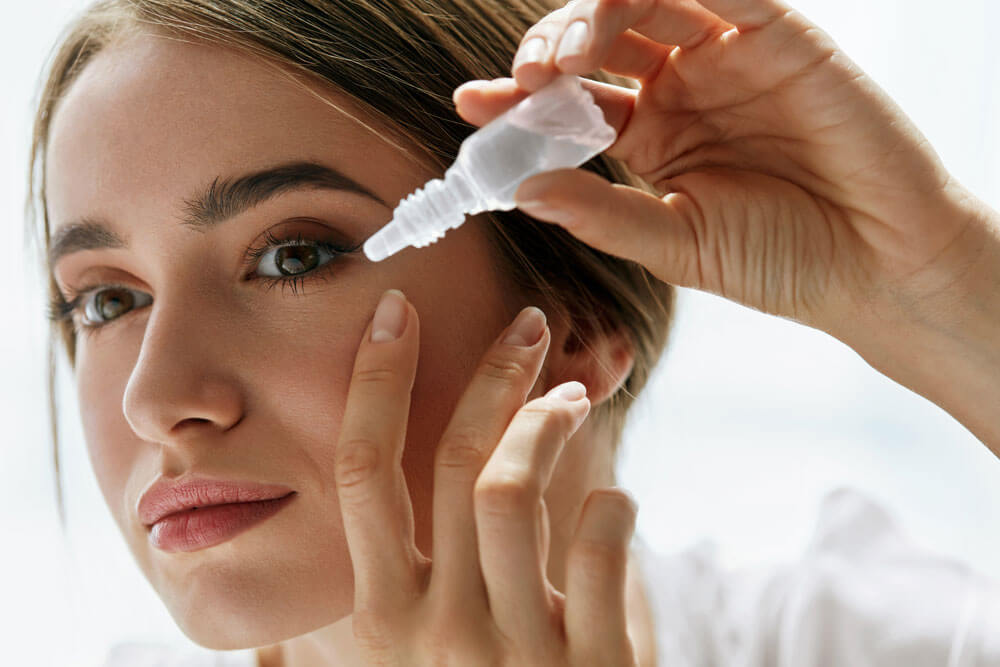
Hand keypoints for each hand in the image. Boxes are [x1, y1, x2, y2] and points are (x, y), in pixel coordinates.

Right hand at [334, 289, 639, 665]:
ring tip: (574, 397)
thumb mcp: (430, 635)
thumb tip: (469, 426)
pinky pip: (599, 545)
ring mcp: (510, 652)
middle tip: (529, 326)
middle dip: (487, 375)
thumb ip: (433, 547)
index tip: (396, 311)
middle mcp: (434, 632)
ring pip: (513, 490)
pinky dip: (614, 503)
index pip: (362, 473)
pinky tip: (617, 498)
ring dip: (547, 423)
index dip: (375, 382)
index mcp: (379, 617)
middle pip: (450, 464)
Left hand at [453, 0, 994, 345]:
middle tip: (531, 77)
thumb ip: (602, 213)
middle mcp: (682, 87)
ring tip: (566, 57)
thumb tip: (521, 191)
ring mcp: (728, 56)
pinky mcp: (782, 35)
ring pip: (649, 0)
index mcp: (651, 134)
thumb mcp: (677, 243)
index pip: (572, 100)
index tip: (472, 103)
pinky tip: (633, 7)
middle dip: (553, 46)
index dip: (519, 95)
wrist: (876, 268)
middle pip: (600, 36)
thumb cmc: (780, 260)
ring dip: (597, 12)